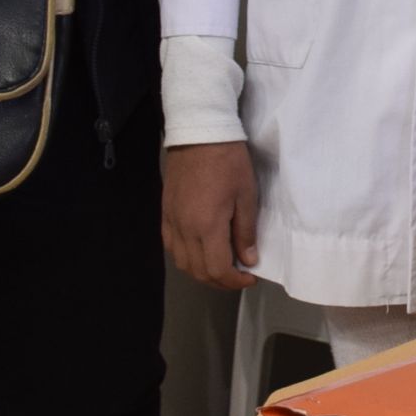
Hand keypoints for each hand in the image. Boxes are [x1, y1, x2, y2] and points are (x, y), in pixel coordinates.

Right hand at [163, 142, 260, 289]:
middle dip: (220, 281)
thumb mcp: (246, 195)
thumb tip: (248, 260)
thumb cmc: (228, 162)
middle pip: (198, 272)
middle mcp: (184, 230)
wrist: (199, 134)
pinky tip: (200, 251)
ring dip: (202, 272)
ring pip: (182, 263)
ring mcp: (171, 222)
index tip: (250, 276)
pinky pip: (171, 247)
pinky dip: (186, 257)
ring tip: (222, 266)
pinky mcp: (165, 213)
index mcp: (206, 226)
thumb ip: (245, 231)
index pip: (217, 270)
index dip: (235, 281)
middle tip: (239, 275)